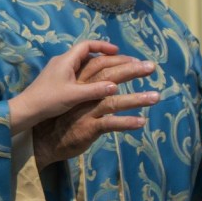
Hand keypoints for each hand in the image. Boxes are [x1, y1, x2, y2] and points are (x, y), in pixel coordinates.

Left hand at [8, 40, 126, 134]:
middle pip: (84, 53)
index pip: (87, 45)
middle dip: (101, 56)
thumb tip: (115, 86)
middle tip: (116, 62)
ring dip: (94, 66)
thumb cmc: (49, 100)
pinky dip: (86, 74)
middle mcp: (61, 61)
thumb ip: (95, 90)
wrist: (26, 109)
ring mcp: (57, 70)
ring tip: (108, 73)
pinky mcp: (55, 79)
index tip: (117, 51)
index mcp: (66, 60)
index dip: (103, 46)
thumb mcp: (74, 95)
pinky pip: (74, 71)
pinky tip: (92, 85)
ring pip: (79, 63)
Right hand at [31, 50, 159, 167]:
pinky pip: (110, 124)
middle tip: (151, 67)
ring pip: (114, 101)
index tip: (137, 60)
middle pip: (110, 77)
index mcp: (79, 83)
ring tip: (156, 97)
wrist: (45, 140)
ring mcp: (86, 111)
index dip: (119, 60)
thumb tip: (107, 78)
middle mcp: (83, 94)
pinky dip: (126, 122)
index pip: (100, 64)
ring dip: (136, 98)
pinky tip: (141, 122)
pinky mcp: (88, 128)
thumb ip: (88, 87)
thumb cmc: (62, 117)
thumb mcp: (73, 97)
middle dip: (132, 70)